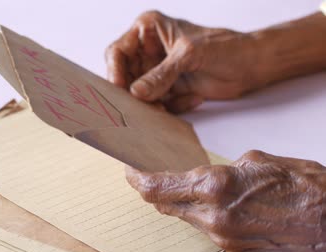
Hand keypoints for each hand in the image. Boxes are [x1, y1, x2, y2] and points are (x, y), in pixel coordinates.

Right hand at [105, 11, 259, 112]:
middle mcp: (148, 51)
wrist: (251, 65)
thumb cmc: (225, 46)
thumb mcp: (189, 55)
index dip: (114, 72)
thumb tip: (136, 92)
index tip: (120, 90)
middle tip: (146, 106)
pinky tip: (193, 98)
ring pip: (140, 95)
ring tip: (170, 106)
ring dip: (154, 104)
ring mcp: (157, 72)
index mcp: (147, 30)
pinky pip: (157, 104)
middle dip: (136, 94)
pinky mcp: (168, 89)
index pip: (118, 52)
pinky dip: (172, 106)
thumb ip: (161, 74)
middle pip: (125, 78)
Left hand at [126, 150, 325, 251]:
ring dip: (175, 201)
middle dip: (151, 189)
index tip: (129, 169)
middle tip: (146, 175)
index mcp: (215, 187)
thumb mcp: (257, 161)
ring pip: (182, 216)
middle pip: (163, 205)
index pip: (156, 188)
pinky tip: (206, 201)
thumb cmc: (304, 188)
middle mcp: (212, 216)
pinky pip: (202, 226)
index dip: (136, 179)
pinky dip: (196, 212)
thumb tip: (206, 175)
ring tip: (178, 185)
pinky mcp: (232, 246)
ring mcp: (221, 235)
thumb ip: (221, 170)